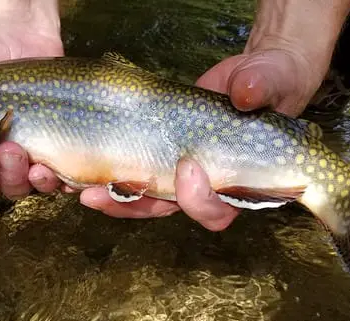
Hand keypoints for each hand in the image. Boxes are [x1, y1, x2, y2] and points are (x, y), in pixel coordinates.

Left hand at [78, 0, 349, 229]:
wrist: (251, 80)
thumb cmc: (270, 84)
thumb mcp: (273, 81)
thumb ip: (263, 87)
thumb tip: (248, 93)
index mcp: (238, 183)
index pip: (217, 210)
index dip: (199, 200)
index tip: (187, 167)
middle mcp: (203, 186)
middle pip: (166, 210)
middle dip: (134, 205)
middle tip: (105, 193)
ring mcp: (175, 172)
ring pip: (139, 198)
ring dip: (109, 196)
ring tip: (81, 189)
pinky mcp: (153, 154)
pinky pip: (127, 172)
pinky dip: (102, 173)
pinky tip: (76, 169)